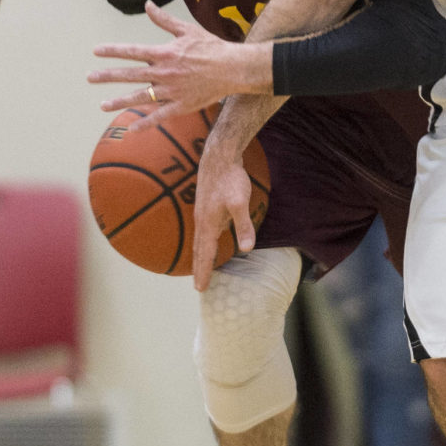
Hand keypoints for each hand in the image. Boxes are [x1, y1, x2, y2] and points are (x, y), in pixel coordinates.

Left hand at [90, 1, 266, 129]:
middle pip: (130, 75)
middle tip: (89, 78)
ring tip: (102, 105)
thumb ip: (164, 20)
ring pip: (141, 97)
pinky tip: (131, 128)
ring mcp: (172, 91)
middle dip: (107, 76)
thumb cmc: (211, 47)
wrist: (233, 69)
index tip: (96, 51)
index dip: (113, 51)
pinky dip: (145, 123)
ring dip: (120, 101)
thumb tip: (148, 4)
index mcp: (164, 53)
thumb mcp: (187, 29)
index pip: (132, 52)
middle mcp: (164, 73)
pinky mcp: (181, 106)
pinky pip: (160, 117)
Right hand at [192, 143, 256, 290]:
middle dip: (199, 269)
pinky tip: (208, 242)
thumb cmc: (230, 178)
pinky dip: (202, 243)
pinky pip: (202, 231)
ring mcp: (201, 213)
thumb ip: (243, 225)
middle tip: (198, 288)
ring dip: (200, 257)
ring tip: (201, 269)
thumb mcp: (241, 202)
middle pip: (198, 250)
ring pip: (199, 241)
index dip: (204, 271)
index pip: (205, 254)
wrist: (219, 156)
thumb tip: (247, 249)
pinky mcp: (205, 206)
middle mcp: (201, 221)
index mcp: (208, 223)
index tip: (201, 289)